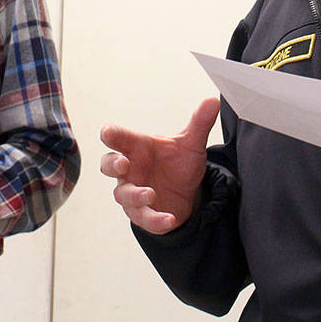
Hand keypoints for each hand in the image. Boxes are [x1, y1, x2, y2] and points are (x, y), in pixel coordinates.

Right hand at [99, 97, 218, 234]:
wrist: (187, 193)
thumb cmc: (178, 163)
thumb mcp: (191, 143)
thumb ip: (199, 123)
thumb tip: (213, 101)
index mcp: (138, 148)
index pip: (118, 138)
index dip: (111, 135)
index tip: (107, 133)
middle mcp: (130, 170)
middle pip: (108, 165)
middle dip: (112, 164)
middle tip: (124, 164)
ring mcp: (133, 192)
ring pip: (123, 194)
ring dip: (134, 195)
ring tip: (150, 194)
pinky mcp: (143, 214)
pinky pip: (144, 218)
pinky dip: (155, 220)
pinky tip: (169, 219)